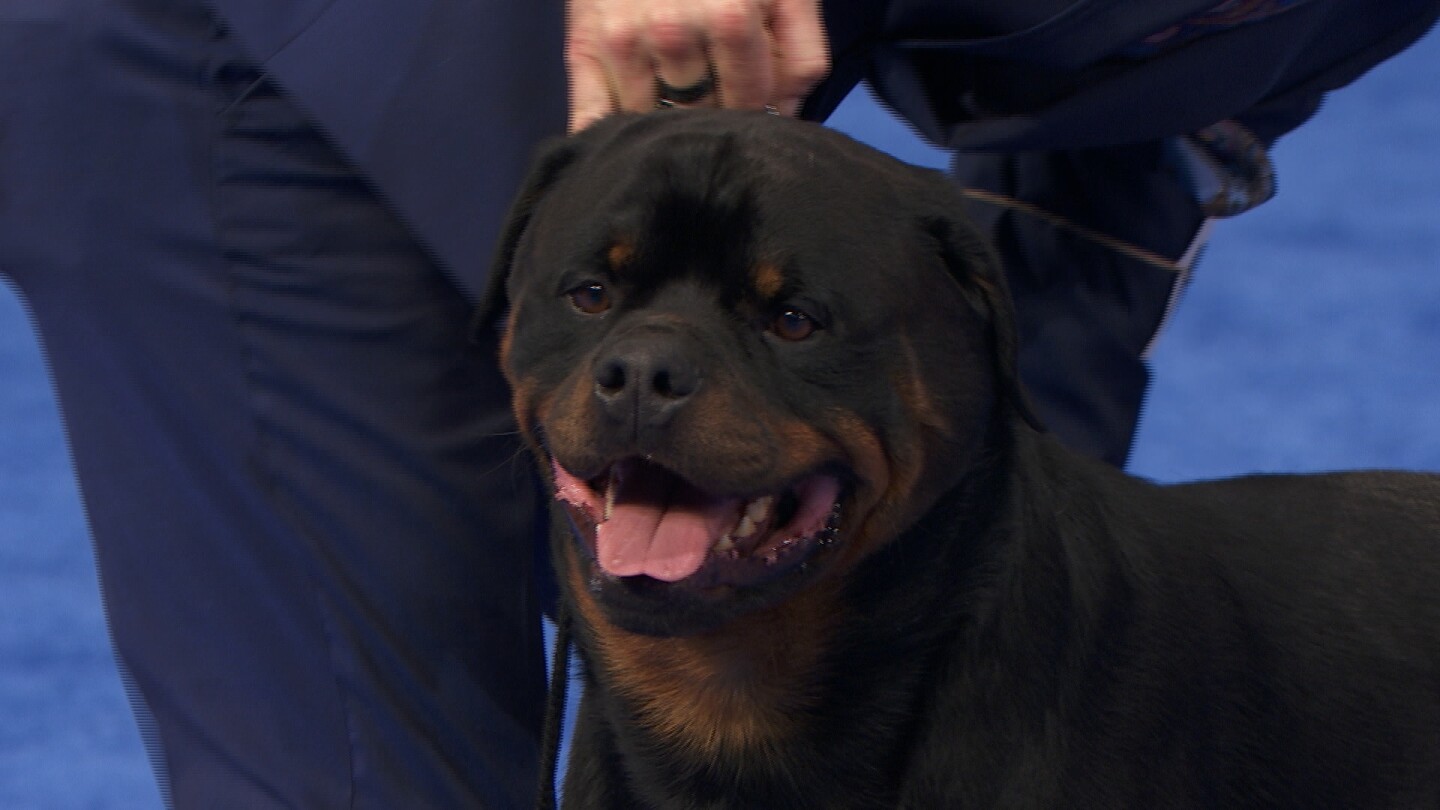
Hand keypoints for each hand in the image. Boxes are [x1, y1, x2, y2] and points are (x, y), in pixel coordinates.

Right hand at [565, 0, 829, 131]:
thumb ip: (802, 54)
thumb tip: (785, 116)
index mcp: (727, 14)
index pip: (746, 100)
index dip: (754, 111)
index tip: (751, 105)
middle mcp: (670, 28)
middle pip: (698, 115)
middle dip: (710, 120)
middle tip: (712, 108)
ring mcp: (622, 41)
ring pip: (650, 121)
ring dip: (662, 126)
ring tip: (675, 103)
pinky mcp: (582, 49)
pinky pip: (592, 115)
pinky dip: (604, 132)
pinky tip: (624, 130)